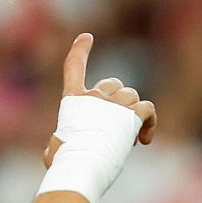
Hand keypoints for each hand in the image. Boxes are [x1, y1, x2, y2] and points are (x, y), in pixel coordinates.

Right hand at [44, 33, 156, 167]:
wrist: (81, 165)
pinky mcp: (131, 115)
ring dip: (133, 114)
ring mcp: (113, 104)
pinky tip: (143, 140)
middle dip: (119, 102)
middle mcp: (93, 96)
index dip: (80, 50)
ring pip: (132, 96)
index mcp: (71, 100)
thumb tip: (52, 151)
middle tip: (117, 128)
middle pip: (114, 84)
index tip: (86, 37)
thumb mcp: (53, 149)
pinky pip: (148, 109)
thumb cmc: (64, 163)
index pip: (73, 67)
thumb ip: (58, 142)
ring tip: (127, 138)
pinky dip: (149, 123)